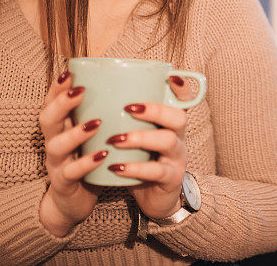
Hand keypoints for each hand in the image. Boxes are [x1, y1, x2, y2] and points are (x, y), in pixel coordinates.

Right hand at [38, 71, 106, 235]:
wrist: (75, 202)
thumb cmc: (89, 161)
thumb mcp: (92, 136)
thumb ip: (102, 114)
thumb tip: (130, 86)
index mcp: (61, 128)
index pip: (52, 103)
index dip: (57, 88)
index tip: (69, 71)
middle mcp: (54, 143)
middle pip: (47, 119)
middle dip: (61, 103)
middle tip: (80, 91)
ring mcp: (56, 164)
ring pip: (56, 146)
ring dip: (76, 133)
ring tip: (96, 123)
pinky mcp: (64, 184)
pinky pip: (71, 173)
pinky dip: (86, 163)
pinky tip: (103, 155)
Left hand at [105, 77, 189, 219]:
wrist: (154, 199)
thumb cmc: (141, 161)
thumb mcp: (137, 138)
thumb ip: (124, 119)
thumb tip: (92, 94)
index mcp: (171, 123)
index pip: (184, 100)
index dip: (182, 88)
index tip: (171, 77)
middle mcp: (179, 137)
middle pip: (178, 116)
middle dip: (154, 110)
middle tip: (128, 108)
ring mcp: (177, 158)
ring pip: (167, 141)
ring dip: (140, 137)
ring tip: (115, 140)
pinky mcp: (171, 179)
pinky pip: (156, 171)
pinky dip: (134, 168)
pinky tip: (116, 167)